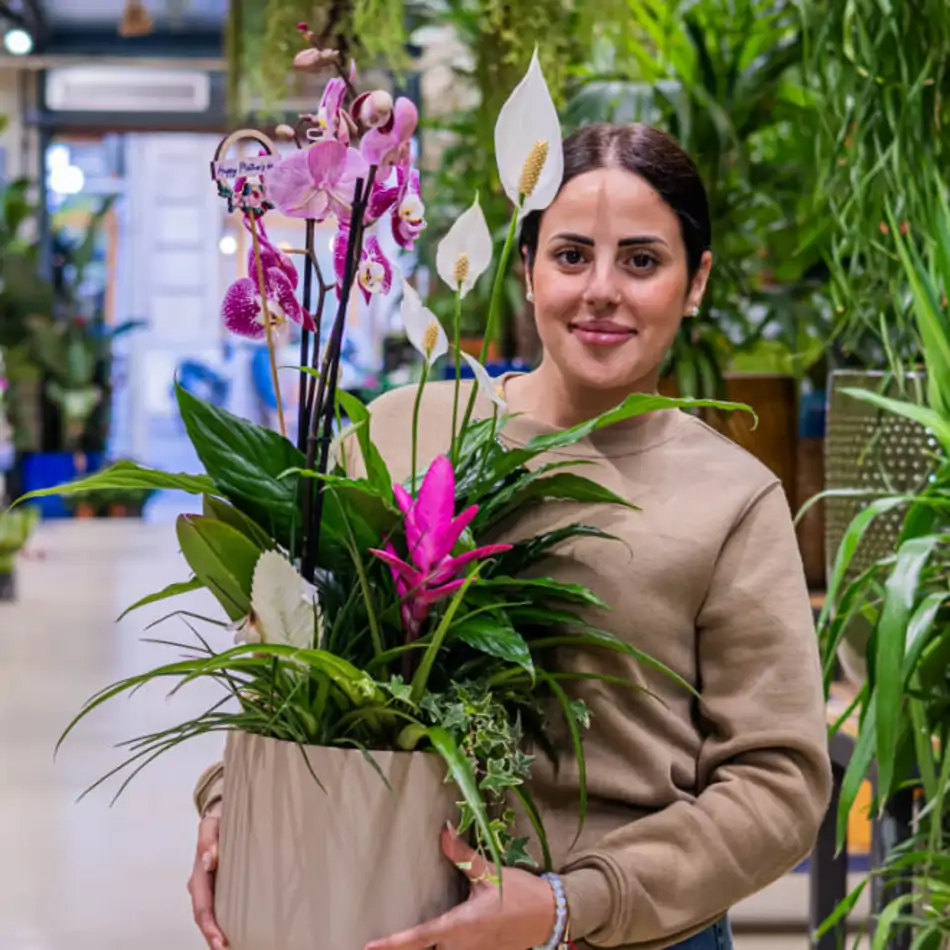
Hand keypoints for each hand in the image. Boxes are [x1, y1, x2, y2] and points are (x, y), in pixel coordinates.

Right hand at [187, 803, 228, 949]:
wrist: (225, 811)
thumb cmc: (220, 818)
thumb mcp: (212, 822)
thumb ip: (208, 838)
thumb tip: (208, 860)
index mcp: (199, 874)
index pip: (203, 907)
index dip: (210, 926)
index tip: (221, 941)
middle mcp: (203, 884)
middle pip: (206, 917)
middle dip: (214, 937)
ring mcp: (213, 885)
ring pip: (215, 914)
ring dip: (220, 932)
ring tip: (234, 946)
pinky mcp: (225, 883)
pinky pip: (225, 905)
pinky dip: (229, 920)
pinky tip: (241, 930)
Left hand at [364, 823, 556, 949]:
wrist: (549, 915)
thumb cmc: (519, 893)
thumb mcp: (491, 873)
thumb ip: (464, 857)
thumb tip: (443, 833)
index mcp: (461, 926)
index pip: (420, 938)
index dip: (394, 944)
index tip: (370, 946)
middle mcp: (463, 947)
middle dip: (404, 949)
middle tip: (378, 945)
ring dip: (425, 947)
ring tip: (399, 944)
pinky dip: (443, 947)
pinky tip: (433, 941)